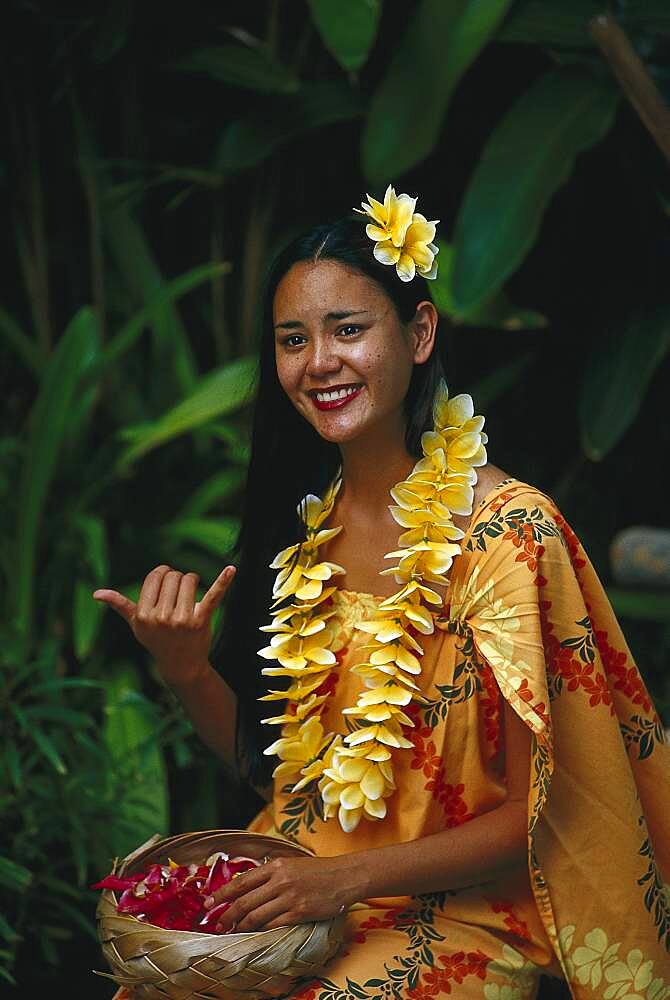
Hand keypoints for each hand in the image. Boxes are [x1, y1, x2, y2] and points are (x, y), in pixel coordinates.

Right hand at [92, 564, 235, 687]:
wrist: (181, 665)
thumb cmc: (156, 640)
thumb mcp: (136, 625)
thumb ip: (120, 606)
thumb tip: (97, 593)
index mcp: (144, 615)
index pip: (155, 576)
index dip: (162, 576)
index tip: (165, 585)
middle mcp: (161, 617)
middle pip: (173, 576)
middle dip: (177, 579)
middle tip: (178, 595)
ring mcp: (182, 619)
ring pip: (189, 580)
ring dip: (191, 582)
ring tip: (190, 595)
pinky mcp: (202, 620)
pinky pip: (213, 596)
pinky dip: (223, 581)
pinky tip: (232, 570)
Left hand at [203, 855, 355, 932]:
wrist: (345, 877)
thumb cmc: (318, 870)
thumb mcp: (292, 863)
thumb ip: (271, 871)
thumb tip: (248, 882)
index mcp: (276, 866)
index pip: (242, 881)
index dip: (222, 893)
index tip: (209, 902)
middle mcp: (280, 880)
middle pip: (245, 901)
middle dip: (227, 914)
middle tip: (217, 924)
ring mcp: (290, 897)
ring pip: (256, 915)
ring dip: (241, 926)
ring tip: (232, 931)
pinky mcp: (299, 912)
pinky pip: (273, 924)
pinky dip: (261, 930)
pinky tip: (255, 933)